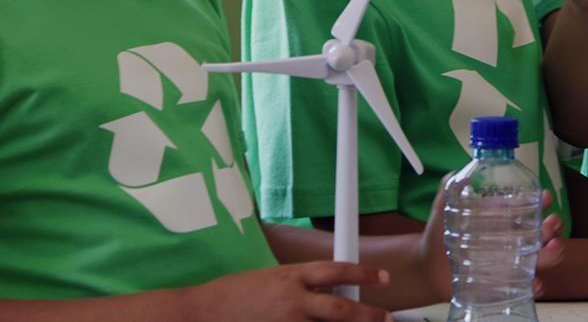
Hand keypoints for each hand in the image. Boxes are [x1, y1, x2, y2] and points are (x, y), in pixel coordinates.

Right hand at [181, 262, 390, 320]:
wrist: (200, 313)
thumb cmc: (232, 294)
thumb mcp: (270, 278)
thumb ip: (299, 285)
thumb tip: (329, 289)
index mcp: (291, 276)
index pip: (338, 270)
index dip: (364, 274)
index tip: (382, 278)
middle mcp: (293, 302)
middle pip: (342, 310)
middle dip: (369, 315)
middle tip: (387, 318)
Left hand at [419, 183, 565, 300]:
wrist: (427, 267)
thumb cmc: (440, 234)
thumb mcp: (444, 207)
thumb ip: (451, 187)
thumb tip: (462, 172)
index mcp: (504, 219)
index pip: (530, 208)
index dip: (542, 202)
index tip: (545, 197)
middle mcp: (513, 240)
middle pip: (543, 233)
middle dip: (553, 226)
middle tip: (551, 222)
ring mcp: (511, 263)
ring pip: (542, 258)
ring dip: (553, 253)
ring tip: (552, 247)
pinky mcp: (505, 285)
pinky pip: (527, 287)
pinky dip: (536, 286)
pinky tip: (534, 283)